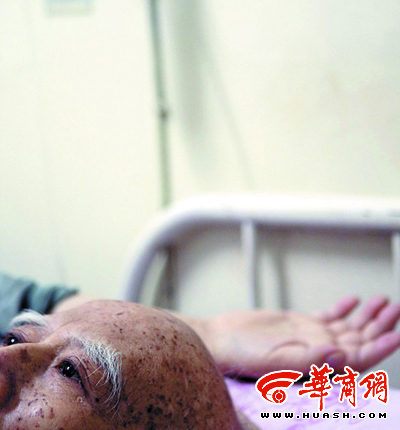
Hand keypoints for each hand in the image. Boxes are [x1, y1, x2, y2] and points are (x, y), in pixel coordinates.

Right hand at [206, 297, 399, 377]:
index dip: (379, 347)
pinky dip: (341, 308)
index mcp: (317, 366)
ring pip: (346, 326)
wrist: (224, 338)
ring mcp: (310, 335)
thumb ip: (309, 360)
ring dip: (365, 315)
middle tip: (395, 309)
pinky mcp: (299, 323)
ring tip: (382, 301)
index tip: (397, 334)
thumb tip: (342, 356)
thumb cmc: (243, 355)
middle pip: (357, 339)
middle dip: (378, 326)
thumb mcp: (276, 360)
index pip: (357, 359)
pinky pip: (327, 316)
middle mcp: (318, 351)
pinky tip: (353, 300)